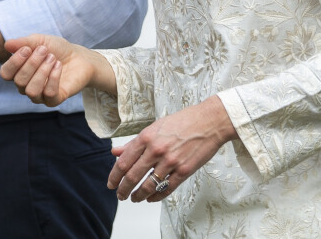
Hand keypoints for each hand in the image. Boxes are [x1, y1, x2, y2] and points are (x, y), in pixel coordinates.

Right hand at [0, 34, 108, 105]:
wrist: (79, 57)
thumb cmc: (57, 50)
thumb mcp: (40, 41)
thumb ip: (24, 42)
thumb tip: (7, 45)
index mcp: (19, 72)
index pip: (6, 74)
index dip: (14, 61)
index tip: (27, 48)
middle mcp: (26, 86)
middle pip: (19, 81)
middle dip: (32, 63)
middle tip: (45, 51)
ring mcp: (40, 95)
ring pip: (31, 91)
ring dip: (43, 71)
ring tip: (53, 59)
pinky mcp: (54, 100)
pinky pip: (49, 94)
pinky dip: (54, 78)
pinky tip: (59, 66)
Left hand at [108, 96, 236, 202]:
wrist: (209, 122)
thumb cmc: (182, 121)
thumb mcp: (155, 127)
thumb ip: (134, 142)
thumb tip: (115, 152)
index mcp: (147, 137)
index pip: (124, 161)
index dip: (114, 176)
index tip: (111, 183)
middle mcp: (156, 149)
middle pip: (133, 176)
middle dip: (123, 189)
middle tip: (120, 194)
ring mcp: (170, 161)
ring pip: (148, 185)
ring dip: (138, 195)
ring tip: (134, 198)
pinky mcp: (184, 171)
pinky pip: (166, 189)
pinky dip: (156, 196)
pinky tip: (150, 197)